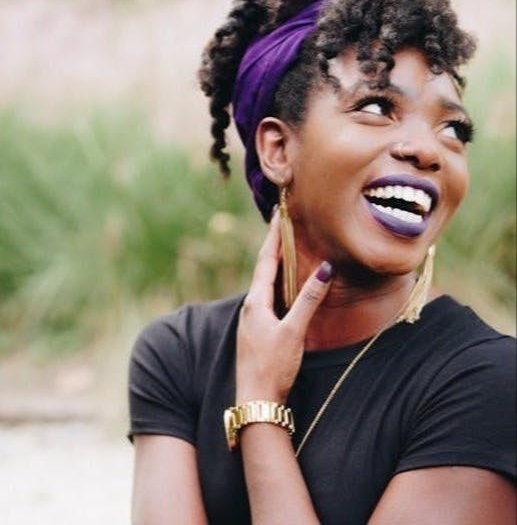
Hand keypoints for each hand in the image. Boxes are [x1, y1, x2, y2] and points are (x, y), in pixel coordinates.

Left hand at [235, 210, 333, 405]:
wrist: (256, 400)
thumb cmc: (273, 367)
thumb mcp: (293, 331)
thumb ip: (309, 300)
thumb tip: (324, 269)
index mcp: (256, 302)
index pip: (266, 261)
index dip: (273, 237)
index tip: (278, 215)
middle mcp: (251, 306)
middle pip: (263, 268)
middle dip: (273, 245)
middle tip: (282, 223)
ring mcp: (253, 318)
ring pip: (264, 283)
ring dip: (274, 263)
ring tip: (284, 247)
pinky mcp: (258, 330)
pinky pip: (267, 296)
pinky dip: (276, 283)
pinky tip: (283, 286)